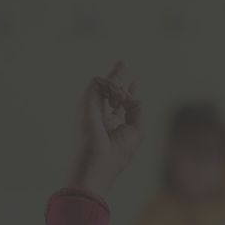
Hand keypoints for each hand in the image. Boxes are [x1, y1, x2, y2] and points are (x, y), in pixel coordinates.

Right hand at [68, 62, 142, 197]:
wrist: (96, 163)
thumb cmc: (115, 155)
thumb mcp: (136, 132)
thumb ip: (138, 112)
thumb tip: (134, 97)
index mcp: (112, 126)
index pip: (119, 106)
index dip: (128, 93)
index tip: (134, 82)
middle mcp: (101, 116)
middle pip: (109, 91)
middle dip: (117, 76)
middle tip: (123, 61)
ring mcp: (92, 109)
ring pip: (104, 84)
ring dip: (116, 80)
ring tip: (123, 84)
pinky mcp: (86, 103)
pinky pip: (99, 82)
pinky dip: (111, 84)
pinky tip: (118, 93)